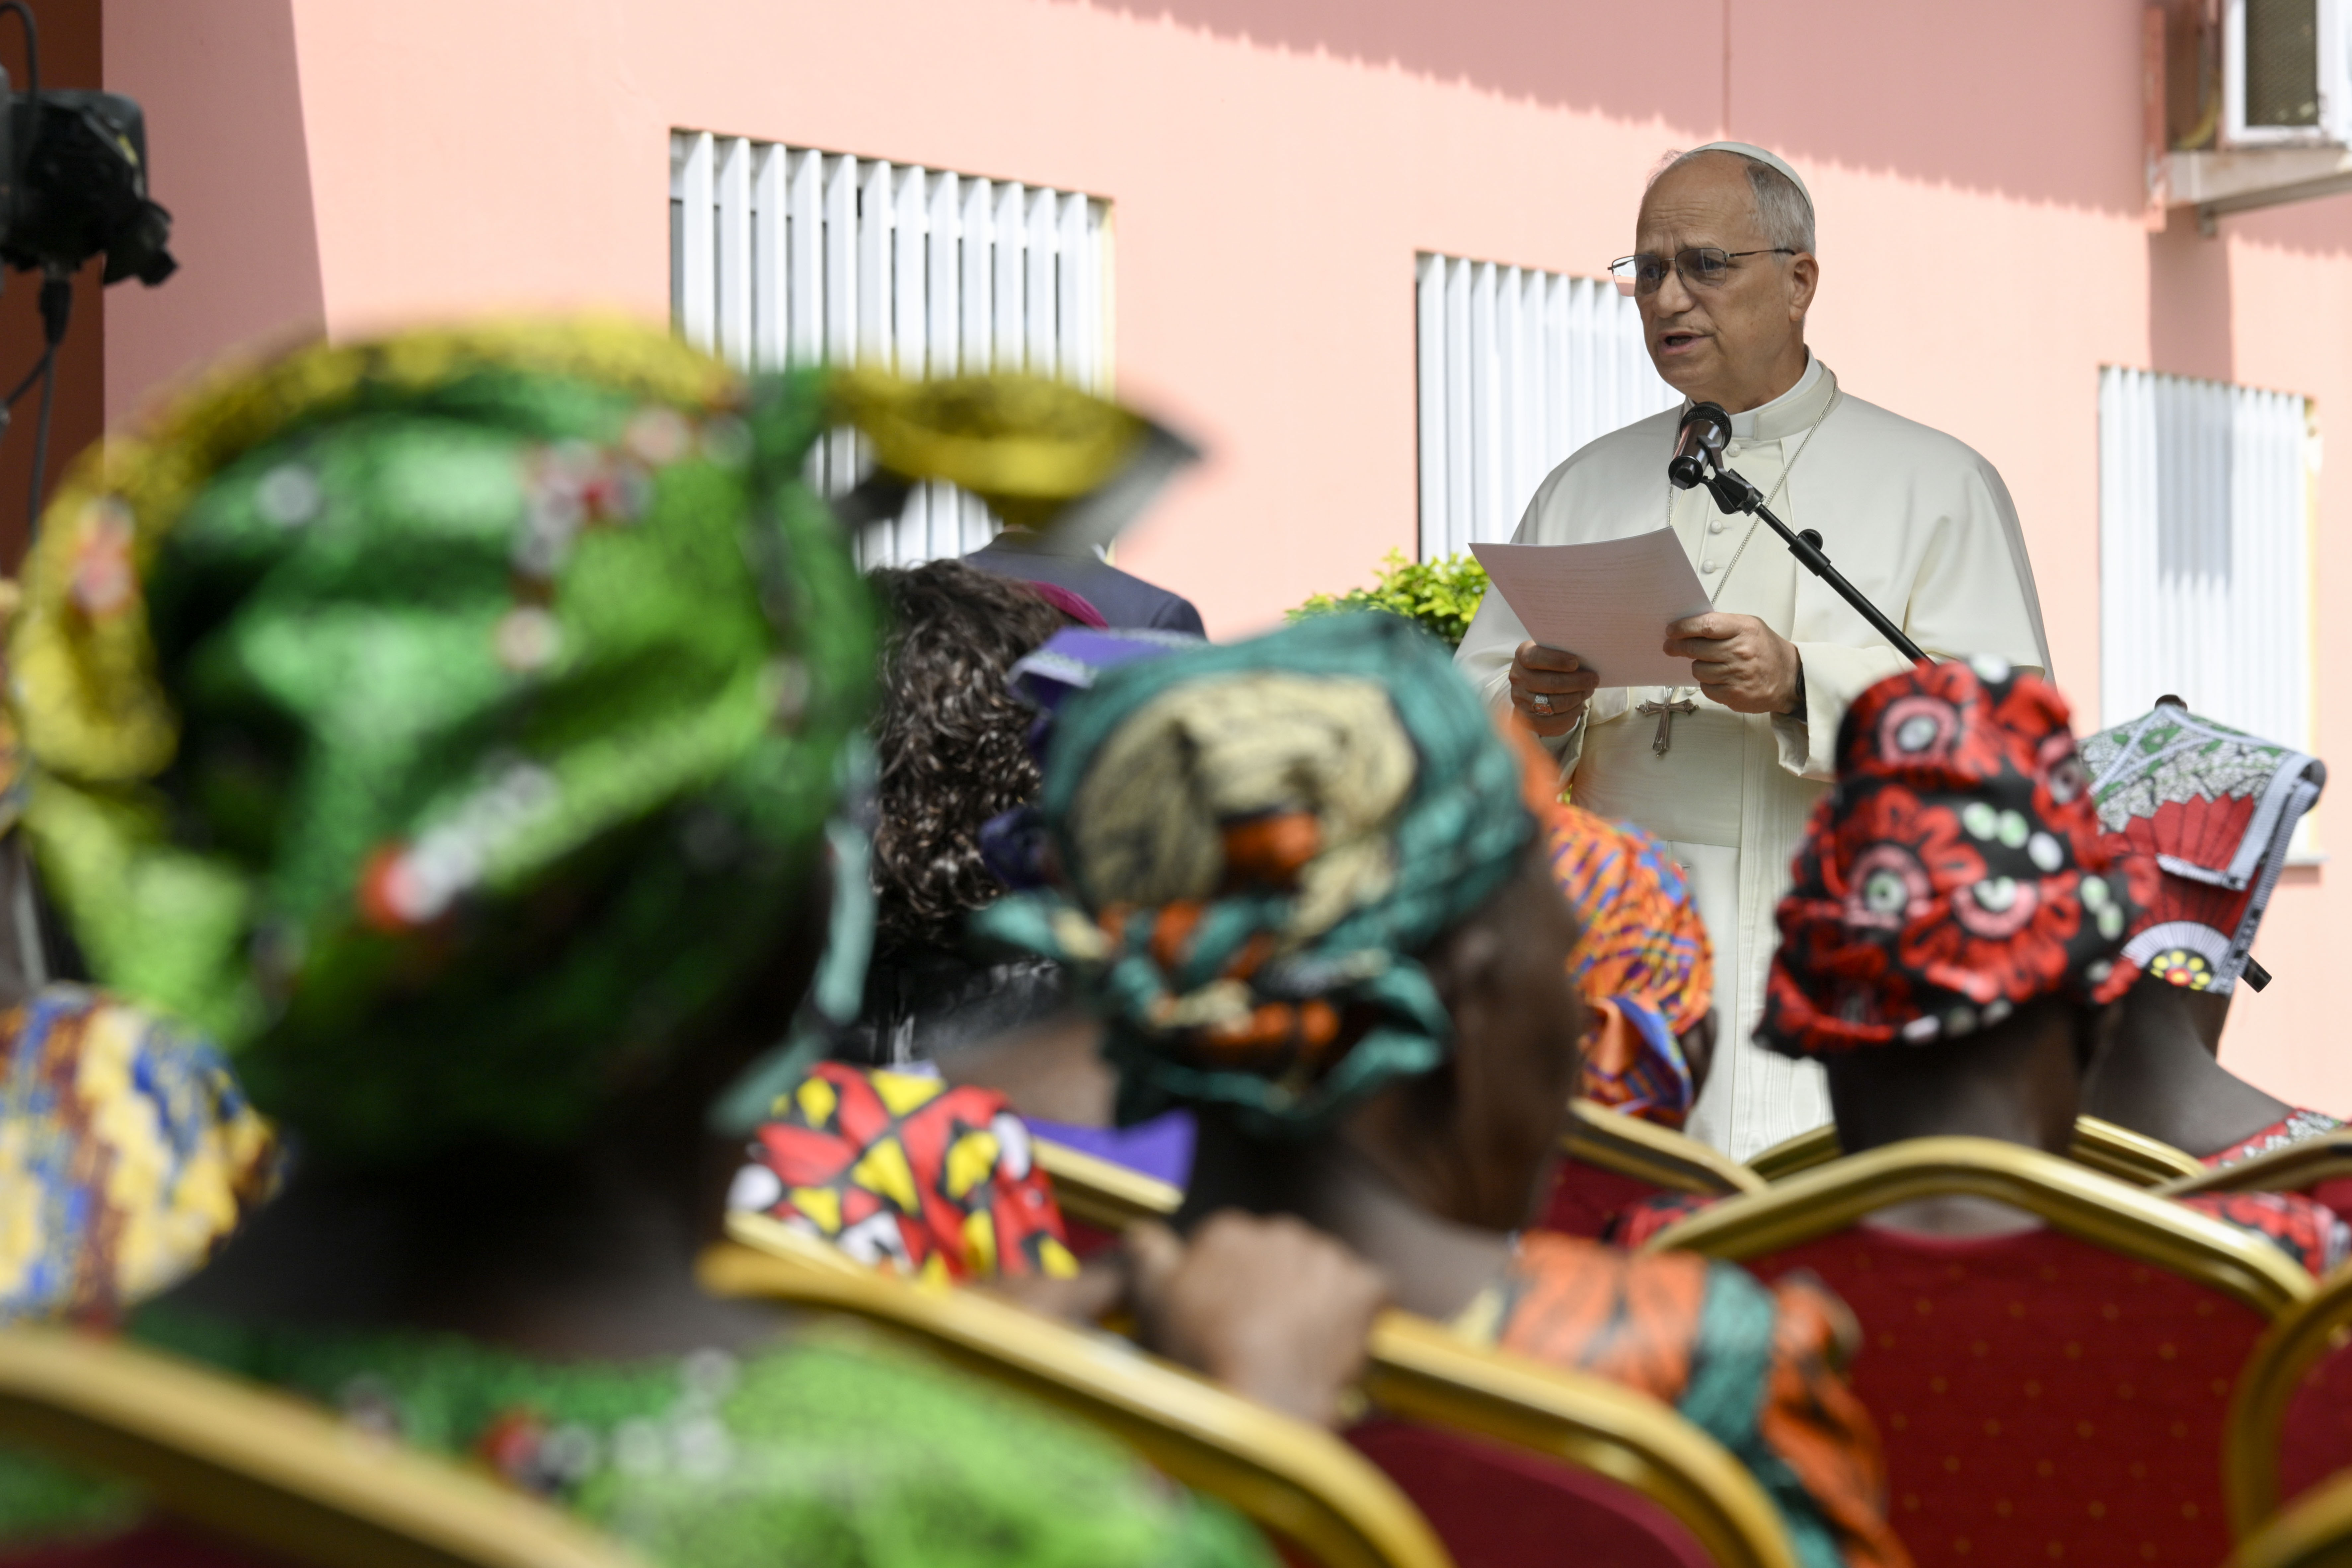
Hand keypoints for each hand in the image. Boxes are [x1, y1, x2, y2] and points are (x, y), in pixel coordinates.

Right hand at [1128, 1212, 1386, 1427]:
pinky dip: (1364, 1316)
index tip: (1233, 1322)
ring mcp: (1326, 1256)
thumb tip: (1143, 1231)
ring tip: (1306, 1350)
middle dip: (1279, 1290)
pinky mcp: (1365, 1285)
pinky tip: (1347, 1346)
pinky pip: (1374, 1291)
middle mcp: (1278, 1231)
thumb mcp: (1151, 1302)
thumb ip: (1147, 1254)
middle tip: (1270, 1340)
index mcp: (1227, 1232)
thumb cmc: (1199, 1363)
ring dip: (1321, 1301)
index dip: (1235, 1288)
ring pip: (1326, 1273)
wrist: (1257, 1409)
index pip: (1236, 1249)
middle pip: (1283, 1258)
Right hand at [1508, 642, 1599, 737]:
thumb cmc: (1550, 664)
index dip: (1556, 661)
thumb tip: (1587, 659)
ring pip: (1555, 704)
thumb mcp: (1552, 652)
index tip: (1575, 663)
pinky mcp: (1527, 718)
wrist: (1534, 686)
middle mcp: (1518, 678)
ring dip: (1577, 698)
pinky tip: (1579, 705)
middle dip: (1577, 682)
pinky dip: (1571, 714)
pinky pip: (1554, 721)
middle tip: (1593, 679)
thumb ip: (1564, 652)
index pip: (1534, 658)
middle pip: (1550, 683)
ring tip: (1587, 691)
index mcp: (1522, 656)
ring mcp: (1521, 699)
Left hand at [1663, 612, 1801, 713]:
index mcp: (1744, 629)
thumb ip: (1723, 626)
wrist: (1790, 678)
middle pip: (1696, 649)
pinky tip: (1720, 679)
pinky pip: (1706, 688)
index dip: (1684, 628)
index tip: (1671, 631)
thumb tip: (1689, 628)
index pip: (1706, 626)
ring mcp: (1737, 675)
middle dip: (1679, 647)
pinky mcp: (1734, 695)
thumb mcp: (1749, 627)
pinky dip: (1708, 684)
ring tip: (1711, 664)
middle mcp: (1741, 651)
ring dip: (1699, 667)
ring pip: (1698, 670)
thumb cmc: (1766, 650)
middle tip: (1670, 647)